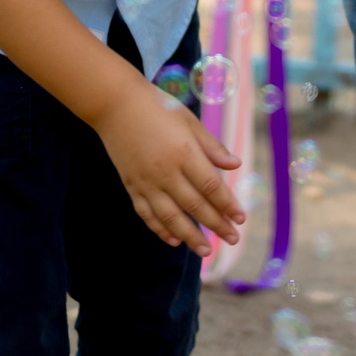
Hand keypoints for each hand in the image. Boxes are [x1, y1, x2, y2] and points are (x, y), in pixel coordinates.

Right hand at [92, 83, 246, 251]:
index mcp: (184, 153)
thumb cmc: (157, 106)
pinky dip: (160, 229)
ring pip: (170, 217)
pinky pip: (147, 214)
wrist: (115, 104)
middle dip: (215, 225)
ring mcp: (146, 182)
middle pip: (195, 206)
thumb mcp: (189, 121)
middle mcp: (165, 172)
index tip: (241, 219)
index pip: (211, 186)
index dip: (227, 205)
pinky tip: (173, 240)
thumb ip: (211, 146)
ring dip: (189, 236)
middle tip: (232, 240)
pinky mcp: (131, 186)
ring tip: (206, 251)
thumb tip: (236, 165)